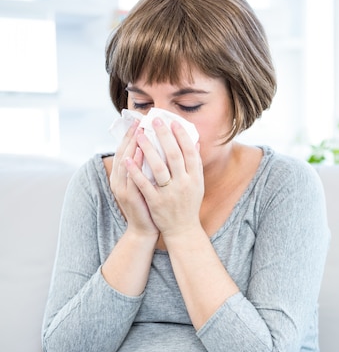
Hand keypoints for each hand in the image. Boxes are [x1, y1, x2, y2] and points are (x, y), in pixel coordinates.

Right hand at [110, 120, 158, 239]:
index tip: (141, 119)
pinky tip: (139, 153)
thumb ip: (150, 166)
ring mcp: (123, 188)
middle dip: (131, 135)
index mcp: (124, 175)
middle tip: (140, 120)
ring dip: (131, 146)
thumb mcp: (149, 183)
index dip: (132, 134)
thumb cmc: (151, 205)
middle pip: (123, 152)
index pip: (127, 149)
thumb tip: (160, 147)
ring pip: (125, 162)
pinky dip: (134, 165)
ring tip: (139, 131)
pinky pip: (131, 177)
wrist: (146, 229)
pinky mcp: (129, 197)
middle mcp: (120, 179)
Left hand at [126, 118, 203, 239]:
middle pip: (174, 156)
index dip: (181, 136)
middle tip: (155, 120)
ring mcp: (170, 194)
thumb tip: (195, 142)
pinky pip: (144, 184)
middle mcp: (185, 184)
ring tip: (140, 134)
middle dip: (164, 136)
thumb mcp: (197, 185)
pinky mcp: (156, 202)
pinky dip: (136, 171)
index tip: (173, 122)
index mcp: (195, 178)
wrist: (183, 230)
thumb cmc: (189, 204)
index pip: (189, 152)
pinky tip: (128, 158)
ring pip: (158, 168)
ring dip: (148, 150)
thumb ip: (195, 165)